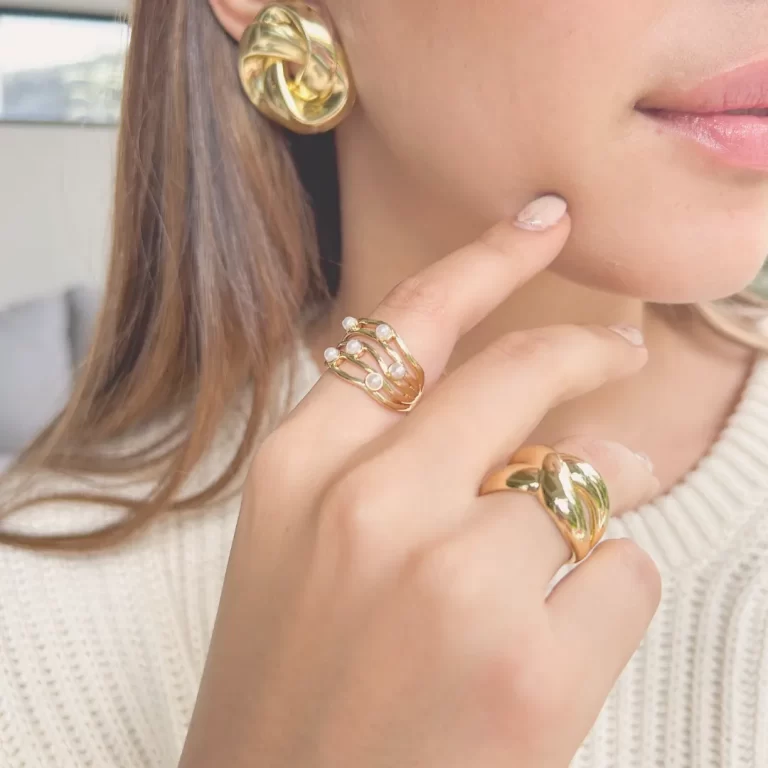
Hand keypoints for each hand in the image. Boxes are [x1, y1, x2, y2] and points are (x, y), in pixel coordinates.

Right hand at [179, 200, 661, 767]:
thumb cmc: (295, 688)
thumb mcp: (299, 549)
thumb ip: (388, 464)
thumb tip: (527, 418)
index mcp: (298, 470)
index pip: (410, 322)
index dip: (484, 259)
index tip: (541, 221)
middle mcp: (371, 507)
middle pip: (522, 374)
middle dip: (589, 353)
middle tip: (622, 354)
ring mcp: (452, 583)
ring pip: (588, 483)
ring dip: (594, 507)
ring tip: (550, 574)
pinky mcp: (532, 671)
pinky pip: (624, 575)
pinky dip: (606, 598)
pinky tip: (548, 656)